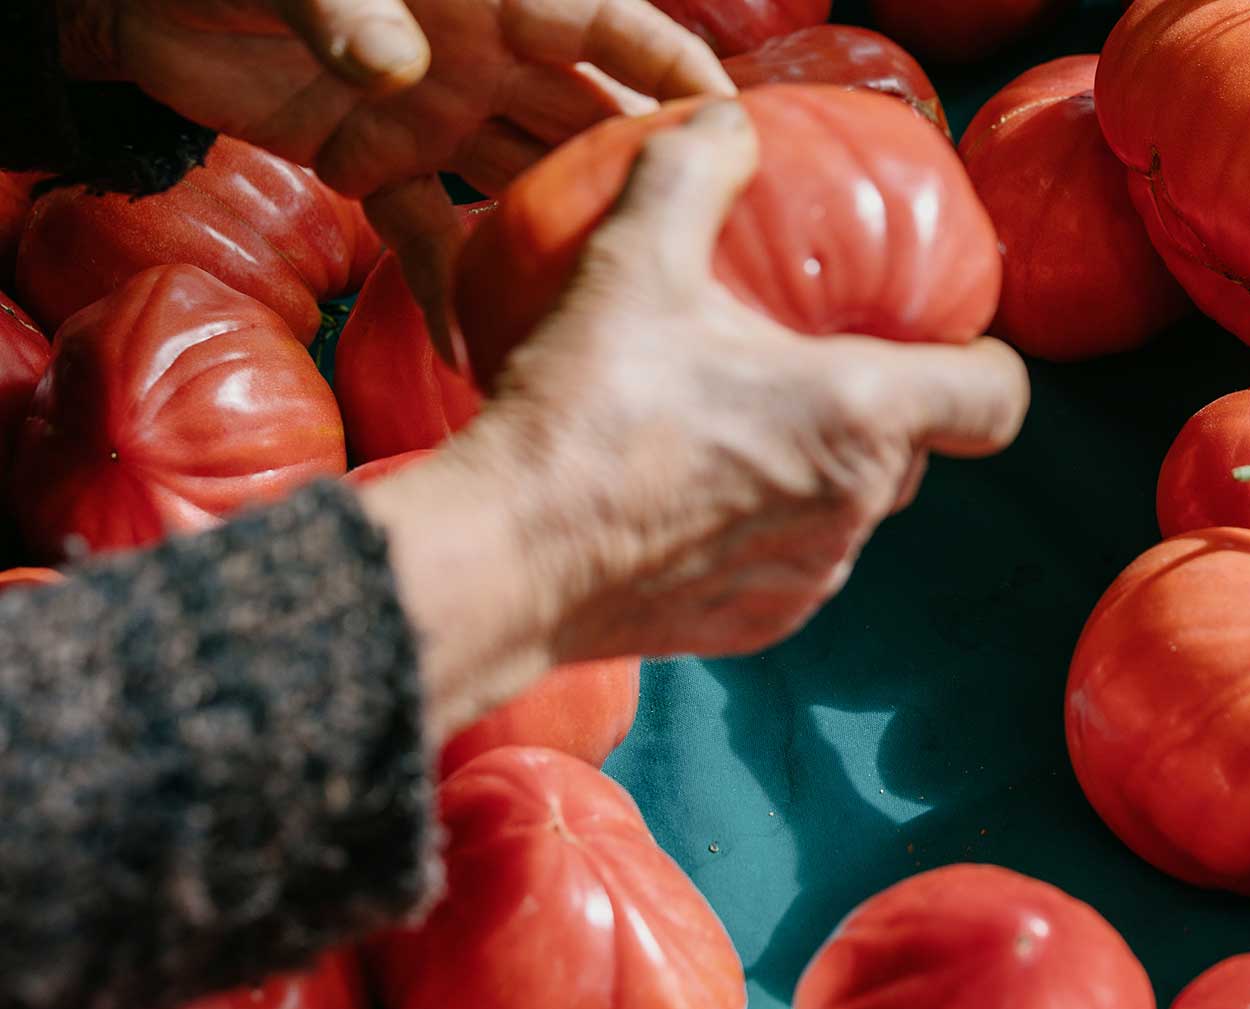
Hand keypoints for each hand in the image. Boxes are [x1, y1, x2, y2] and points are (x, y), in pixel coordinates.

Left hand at [57, 0, 734, 363]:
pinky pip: (431, 231)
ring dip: (559, 236)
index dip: (673, 64)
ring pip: (522, 179)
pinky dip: (452, 280)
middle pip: (582, 114)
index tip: (732, 122)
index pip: (607, 23)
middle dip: (639, 171)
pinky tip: (480, 341)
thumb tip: (401, 76)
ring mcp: (431, 114)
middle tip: (705, 243)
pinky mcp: (372, 162)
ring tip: (610, 307)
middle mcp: (479, 55)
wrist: (124, 0)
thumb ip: (349, 12)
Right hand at [357, 102, 1031, 738]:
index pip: (996, 399)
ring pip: (852, 509)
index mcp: (861, 416)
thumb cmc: (586, 408)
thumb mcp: (634, 259)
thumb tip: (729, 124)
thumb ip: (694, 172)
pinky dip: (766, 530)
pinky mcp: (765, 625)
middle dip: (879, 408)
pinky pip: (795, 563)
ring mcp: (813, 577)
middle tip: (802, 362)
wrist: (506, 558)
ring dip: (818, 469)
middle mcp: (856, 508)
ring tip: (736, 428)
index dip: (983, 363)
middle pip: (917, 450)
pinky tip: (693, 497)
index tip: (936, 338)